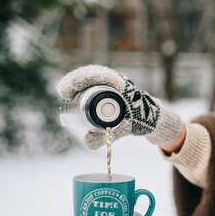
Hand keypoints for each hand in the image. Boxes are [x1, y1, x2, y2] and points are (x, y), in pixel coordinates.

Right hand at [57, 64, 182, 148]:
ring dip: (76, 80)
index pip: (103, 76)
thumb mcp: (123, 130)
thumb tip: (88, 143)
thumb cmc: (138, 121)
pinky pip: (93, 77)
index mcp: (124, 88)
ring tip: (64, 91)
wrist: (151, 116)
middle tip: (63, 92)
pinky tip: (71, 89)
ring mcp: (113, 81)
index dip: (83, 79)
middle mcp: (118, 81)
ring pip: (92, 73)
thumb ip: (106, 138)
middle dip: (75, 79)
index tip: (69, 91)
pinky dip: (81, 81)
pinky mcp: (109, 85)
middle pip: (93, 72)